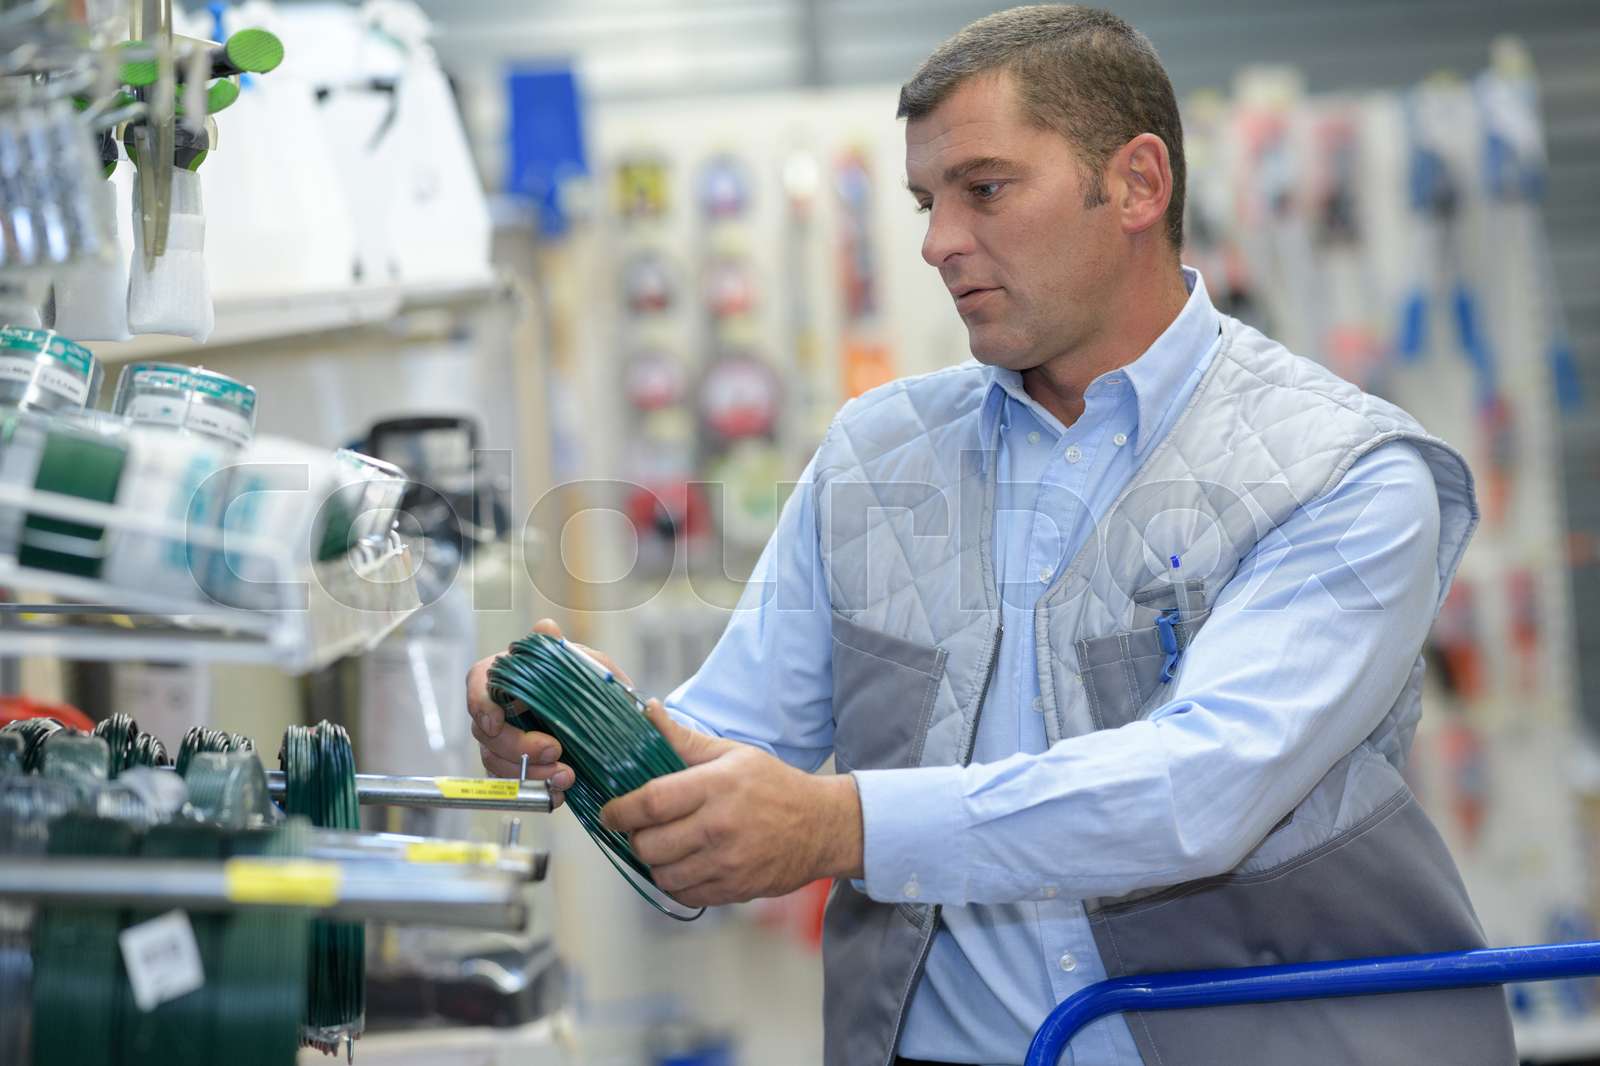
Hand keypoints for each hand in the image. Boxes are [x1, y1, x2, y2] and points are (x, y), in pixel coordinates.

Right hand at [466, 617, 633, 807]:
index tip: (495, 721)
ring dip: (530, 772)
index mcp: (509, 675)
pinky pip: (513, 784)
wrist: (613, 724)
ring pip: (496, 761)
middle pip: (486, 730)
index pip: (478, 683)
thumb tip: (545, 628)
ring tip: (566, 775)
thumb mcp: (588, 664)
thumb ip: (564, 650)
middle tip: (555, 750)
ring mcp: (504, 740)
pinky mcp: (516, 768)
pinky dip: (537, 789)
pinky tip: (560, 790)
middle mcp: (500, 708)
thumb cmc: (593, 686)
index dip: (480, 703)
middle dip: (517, 745)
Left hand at [601, 702, 864, 907]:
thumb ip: (684, 739)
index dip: (619, 811)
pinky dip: (674, 883)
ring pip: (662, 874)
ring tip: (661, 847)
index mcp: (715, 786)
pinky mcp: (734, 889)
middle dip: (634, 838)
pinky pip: (684, 895)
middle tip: (638, 829)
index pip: (650, 802)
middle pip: (649, 844)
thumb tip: (649, 712)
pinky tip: (682, 865)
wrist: (822, 827)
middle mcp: (718, 827)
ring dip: (653, 863)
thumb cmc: (775, 785)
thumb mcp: (732, 754)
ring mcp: (726, 862)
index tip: (609, 812)